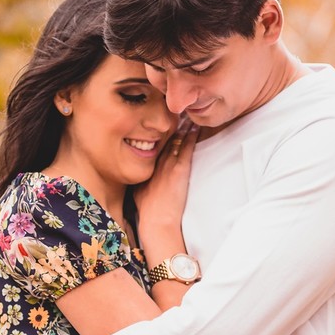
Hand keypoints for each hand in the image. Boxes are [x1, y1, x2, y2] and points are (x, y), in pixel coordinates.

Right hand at [135, 122, 197, 246]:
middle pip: (163, 140)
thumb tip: (142, 184)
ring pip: (175, 140)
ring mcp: (167, 165)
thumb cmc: (149, 212)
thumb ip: (141, 185)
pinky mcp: (179, 169)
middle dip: (170, 127)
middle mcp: (155, 163)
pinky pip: (186, 148)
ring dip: (182, 128)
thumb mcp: (138, 195)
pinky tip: (195, 127)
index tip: (162, 127)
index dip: (158, 136)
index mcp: (146, 168)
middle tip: (177, 114)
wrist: (156, 220)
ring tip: (188, 117)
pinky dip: (191, 136)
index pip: (152, 147)